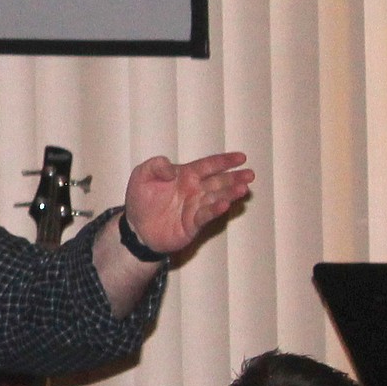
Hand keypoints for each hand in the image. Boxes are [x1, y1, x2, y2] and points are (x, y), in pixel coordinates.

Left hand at [124, 151, 254, 254]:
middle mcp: (194, 190)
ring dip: (230, 193)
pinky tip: (225, 205)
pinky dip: (215, 210)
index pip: (209, 165)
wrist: (135, 228)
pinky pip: (205, 215)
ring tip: (243, 189)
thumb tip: (171, 168)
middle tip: (250, 174)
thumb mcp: (142, 176)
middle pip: (218, 181)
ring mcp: (195, 207)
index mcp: (186, 175)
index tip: (241, 157)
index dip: (225, 161)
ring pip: (216, 198)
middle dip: (235, 177)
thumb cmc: (140, 199)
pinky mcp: (192, 224)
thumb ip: (155, 166)